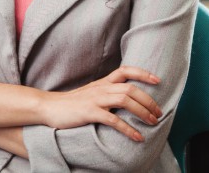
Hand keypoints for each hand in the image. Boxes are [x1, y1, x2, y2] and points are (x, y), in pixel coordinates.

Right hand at [42, 66, 162, 142]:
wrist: (49, 107)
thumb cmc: (71, 103)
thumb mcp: (91, 93)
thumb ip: (106, 93)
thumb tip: (126, 100)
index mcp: (102, 82)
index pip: (125, 70)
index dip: (143, 73)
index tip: (158, 80)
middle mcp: (101, 88)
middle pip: (130, 88)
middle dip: (149, 100)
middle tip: (159, 113)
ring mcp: (95, 99)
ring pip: (125, 100)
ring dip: (142, 112)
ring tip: (153, 122)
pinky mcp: (89, 112)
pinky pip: (113, 119)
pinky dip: (128, 129)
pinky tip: (137, 137)